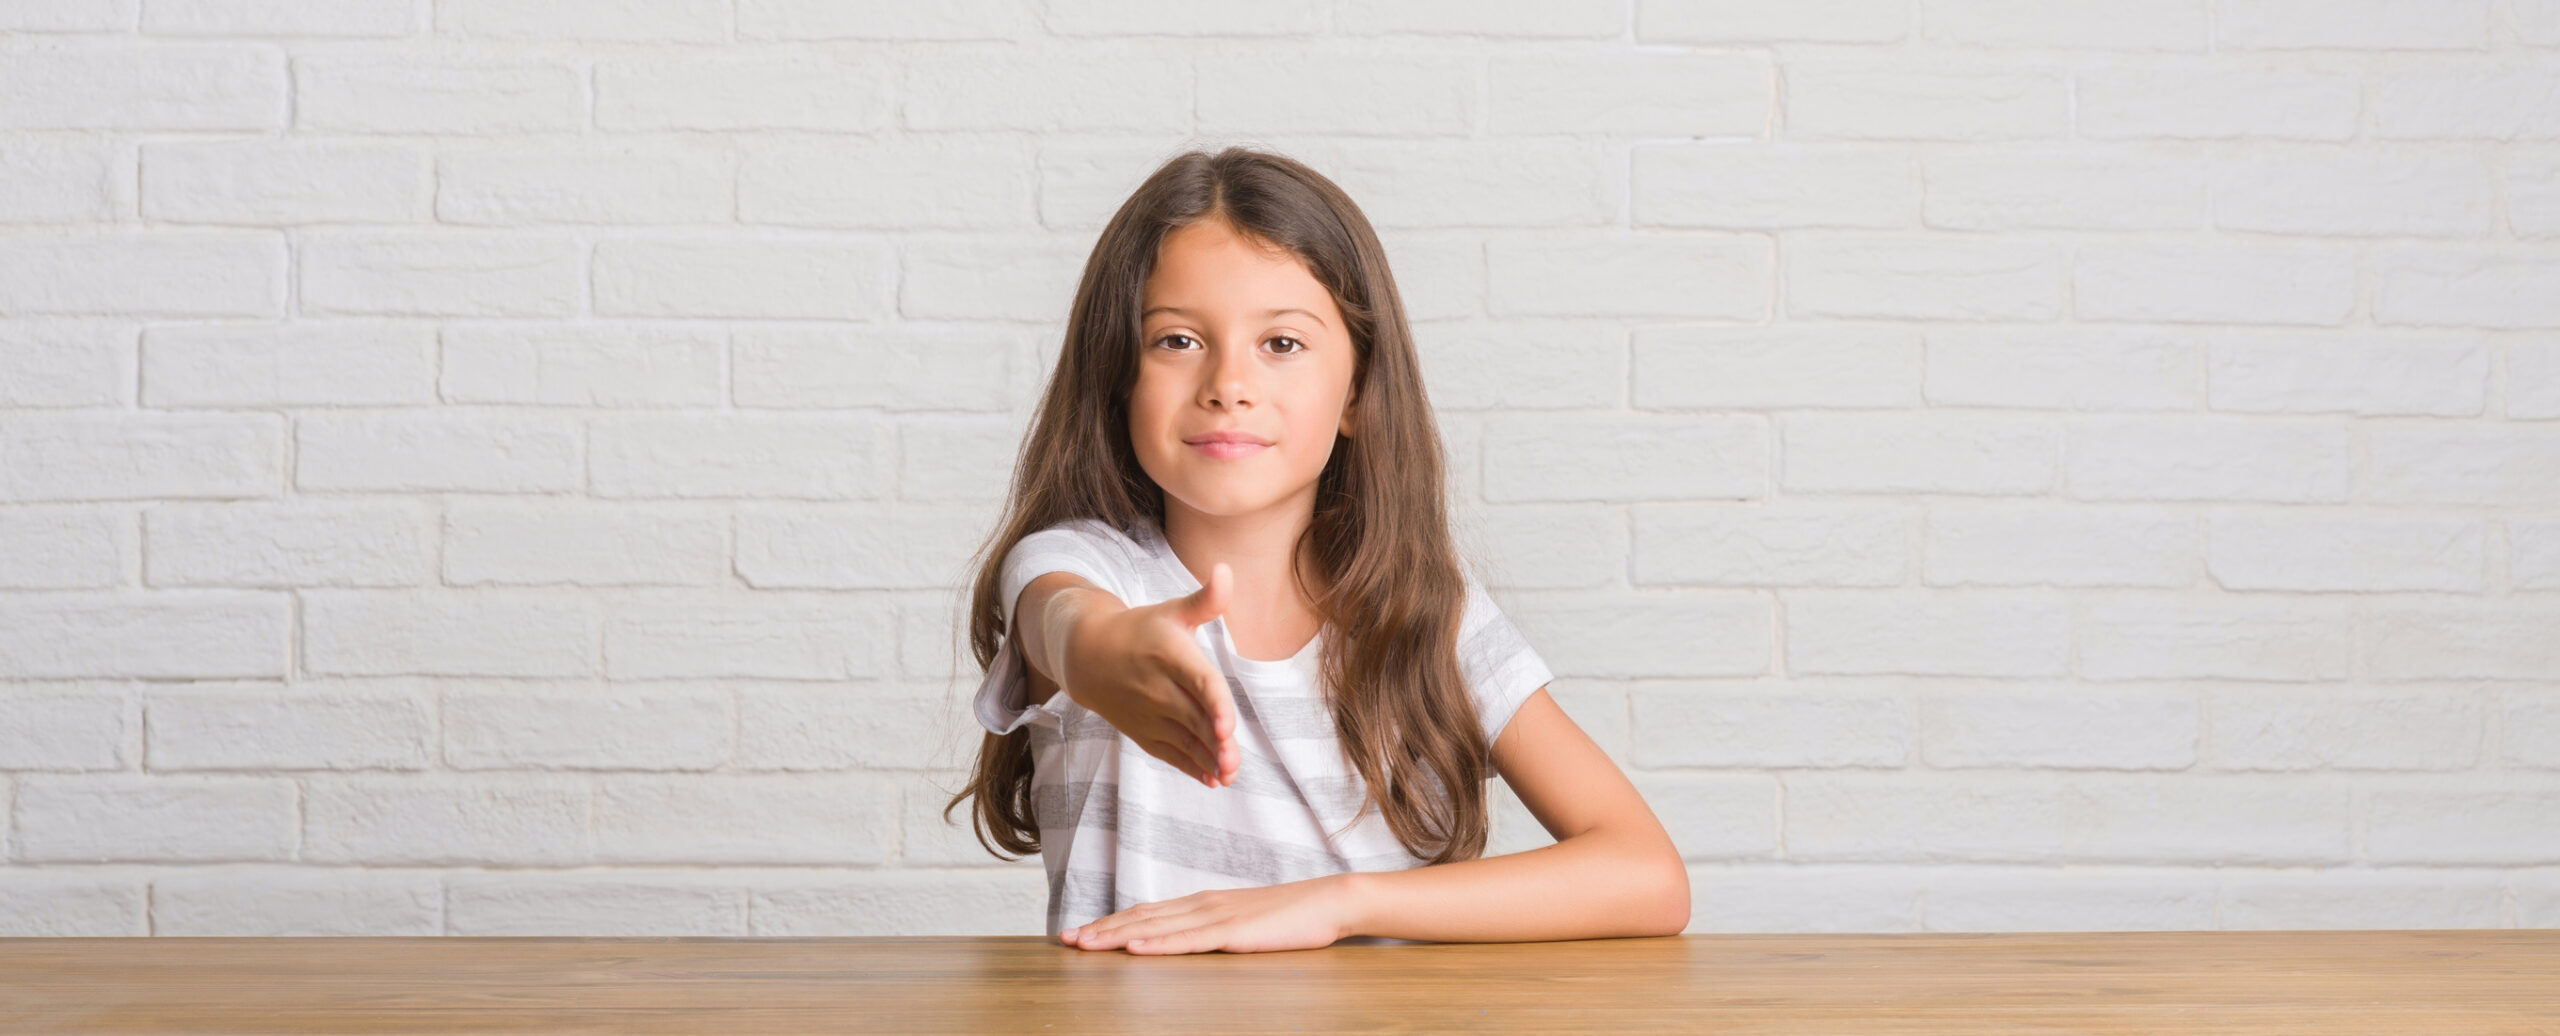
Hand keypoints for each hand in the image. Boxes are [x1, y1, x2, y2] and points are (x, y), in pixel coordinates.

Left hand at [1058, 874, 1359, 954]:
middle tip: (1065, 939)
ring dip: (1115, 936)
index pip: (1145, 912)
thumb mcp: (1241, 923)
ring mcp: (1215, 917)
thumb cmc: (1288, 916)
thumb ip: (1212, 929)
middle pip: (1140, 917)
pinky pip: (1188, 940)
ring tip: (1085, 943)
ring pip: (1155, 927)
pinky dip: (1157, 943)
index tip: (1080, 931)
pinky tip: (1134, 947)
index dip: (1109, 922)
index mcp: (1201, 903)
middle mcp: (1200, 905)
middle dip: (1100, 929)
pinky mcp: (1233, 932)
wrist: (1327, 901)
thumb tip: (1186, 940)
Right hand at [1062, 562, 1239, 787]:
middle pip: (1193, 718)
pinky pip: (1169, 753)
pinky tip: (1213, 778)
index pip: (1199, 682)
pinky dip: (1190, 767)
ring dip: (1206, 760)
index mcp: (1171, 654)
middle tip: (1235, 763)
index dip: (1214, 706)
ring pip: (1183, 740)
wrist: (1089, 655)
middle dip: (1214, 743)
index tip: (1226, 727)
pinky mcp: (1143, 731)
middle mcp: (1158, 686)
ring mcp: (1149, 712)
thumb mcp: (1173, 610)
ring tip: (1230, 773)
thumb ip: (1206, 600)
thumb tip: (1225, 570)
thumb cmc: (1142, 630)